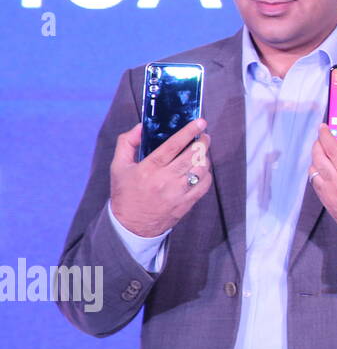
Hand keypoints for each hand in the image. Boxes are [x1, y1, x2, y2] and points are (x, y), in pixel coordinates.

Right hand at [110, 118, 212, 237]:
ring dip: (204, 157)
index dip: (188, 131)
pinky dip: (206, 173)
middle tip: (204, 136)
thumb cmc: (125, 193)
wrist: (131, 226)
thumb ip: (127, 143)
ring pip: (201, 169)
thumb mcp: (118, 166)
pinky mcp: (187, 203)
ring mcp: (178, 193)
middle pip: (192, 156)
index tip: (200, 122)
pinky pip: (205, 184)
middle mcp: (165, 180)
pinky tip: (201, 169)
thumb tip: (142, 127)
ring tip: (201, 152)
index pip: (173, 145)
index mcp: (148, 169)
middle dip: (202, 142)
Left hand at [311, 123, 336, 241]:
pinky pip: (315, 183)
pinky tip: (325, 169)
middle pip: (318, 157)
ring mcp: (330, 195)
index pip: (332, 148)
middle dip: (318, 144)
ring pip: (313, 170)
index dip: (325, 135)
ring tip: (323, 152)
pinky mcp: (327, 203)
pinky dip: (317, 172)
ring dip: (316, 158)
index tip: (324, 127)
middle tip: (322, 137)